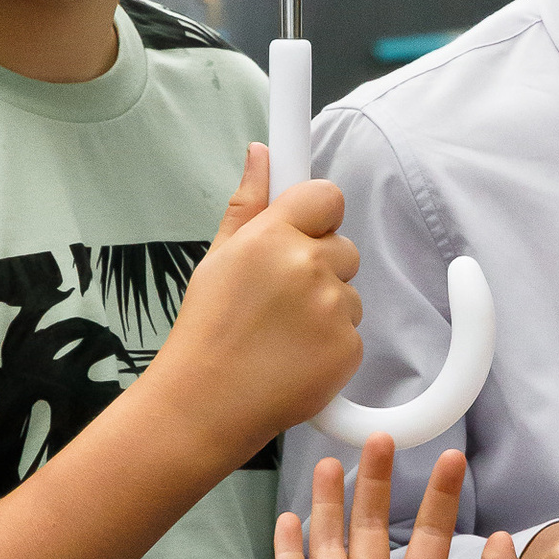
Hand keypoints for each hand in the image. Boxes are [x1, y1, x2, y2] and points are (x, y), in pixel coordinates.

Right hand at [142, 148, 362, 470]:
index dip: (318, 215)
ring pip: (350, 293)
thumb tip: (262, 153)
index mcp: (270, 236)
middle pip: (343, 247)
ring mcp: (332, 309)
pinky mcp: (348, 349)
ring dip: (326, 309)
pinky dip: (331, 346)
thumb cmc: (206, 331)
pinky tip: (293, 359)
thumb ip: (247, 204)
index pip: (327, 195)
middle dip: (320, 267)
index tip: (305, 230)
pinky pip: (353, 334)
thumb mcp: (217, 259)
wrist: (205, 405)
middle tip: (277, 300)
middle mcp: (306, 266)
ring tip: (279, 335)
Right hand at [274, 438, 520, 558]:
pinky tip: (289, 518)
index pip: (427, 535)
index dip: (438, 498)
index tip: (449, 459)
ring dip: (329, 505)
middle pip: (371, 528)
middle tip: (381, 439)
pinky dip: (289, 552)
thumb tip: (501, 535)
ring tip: (330, 462)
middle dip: (375, 484)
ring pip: (331, 545)